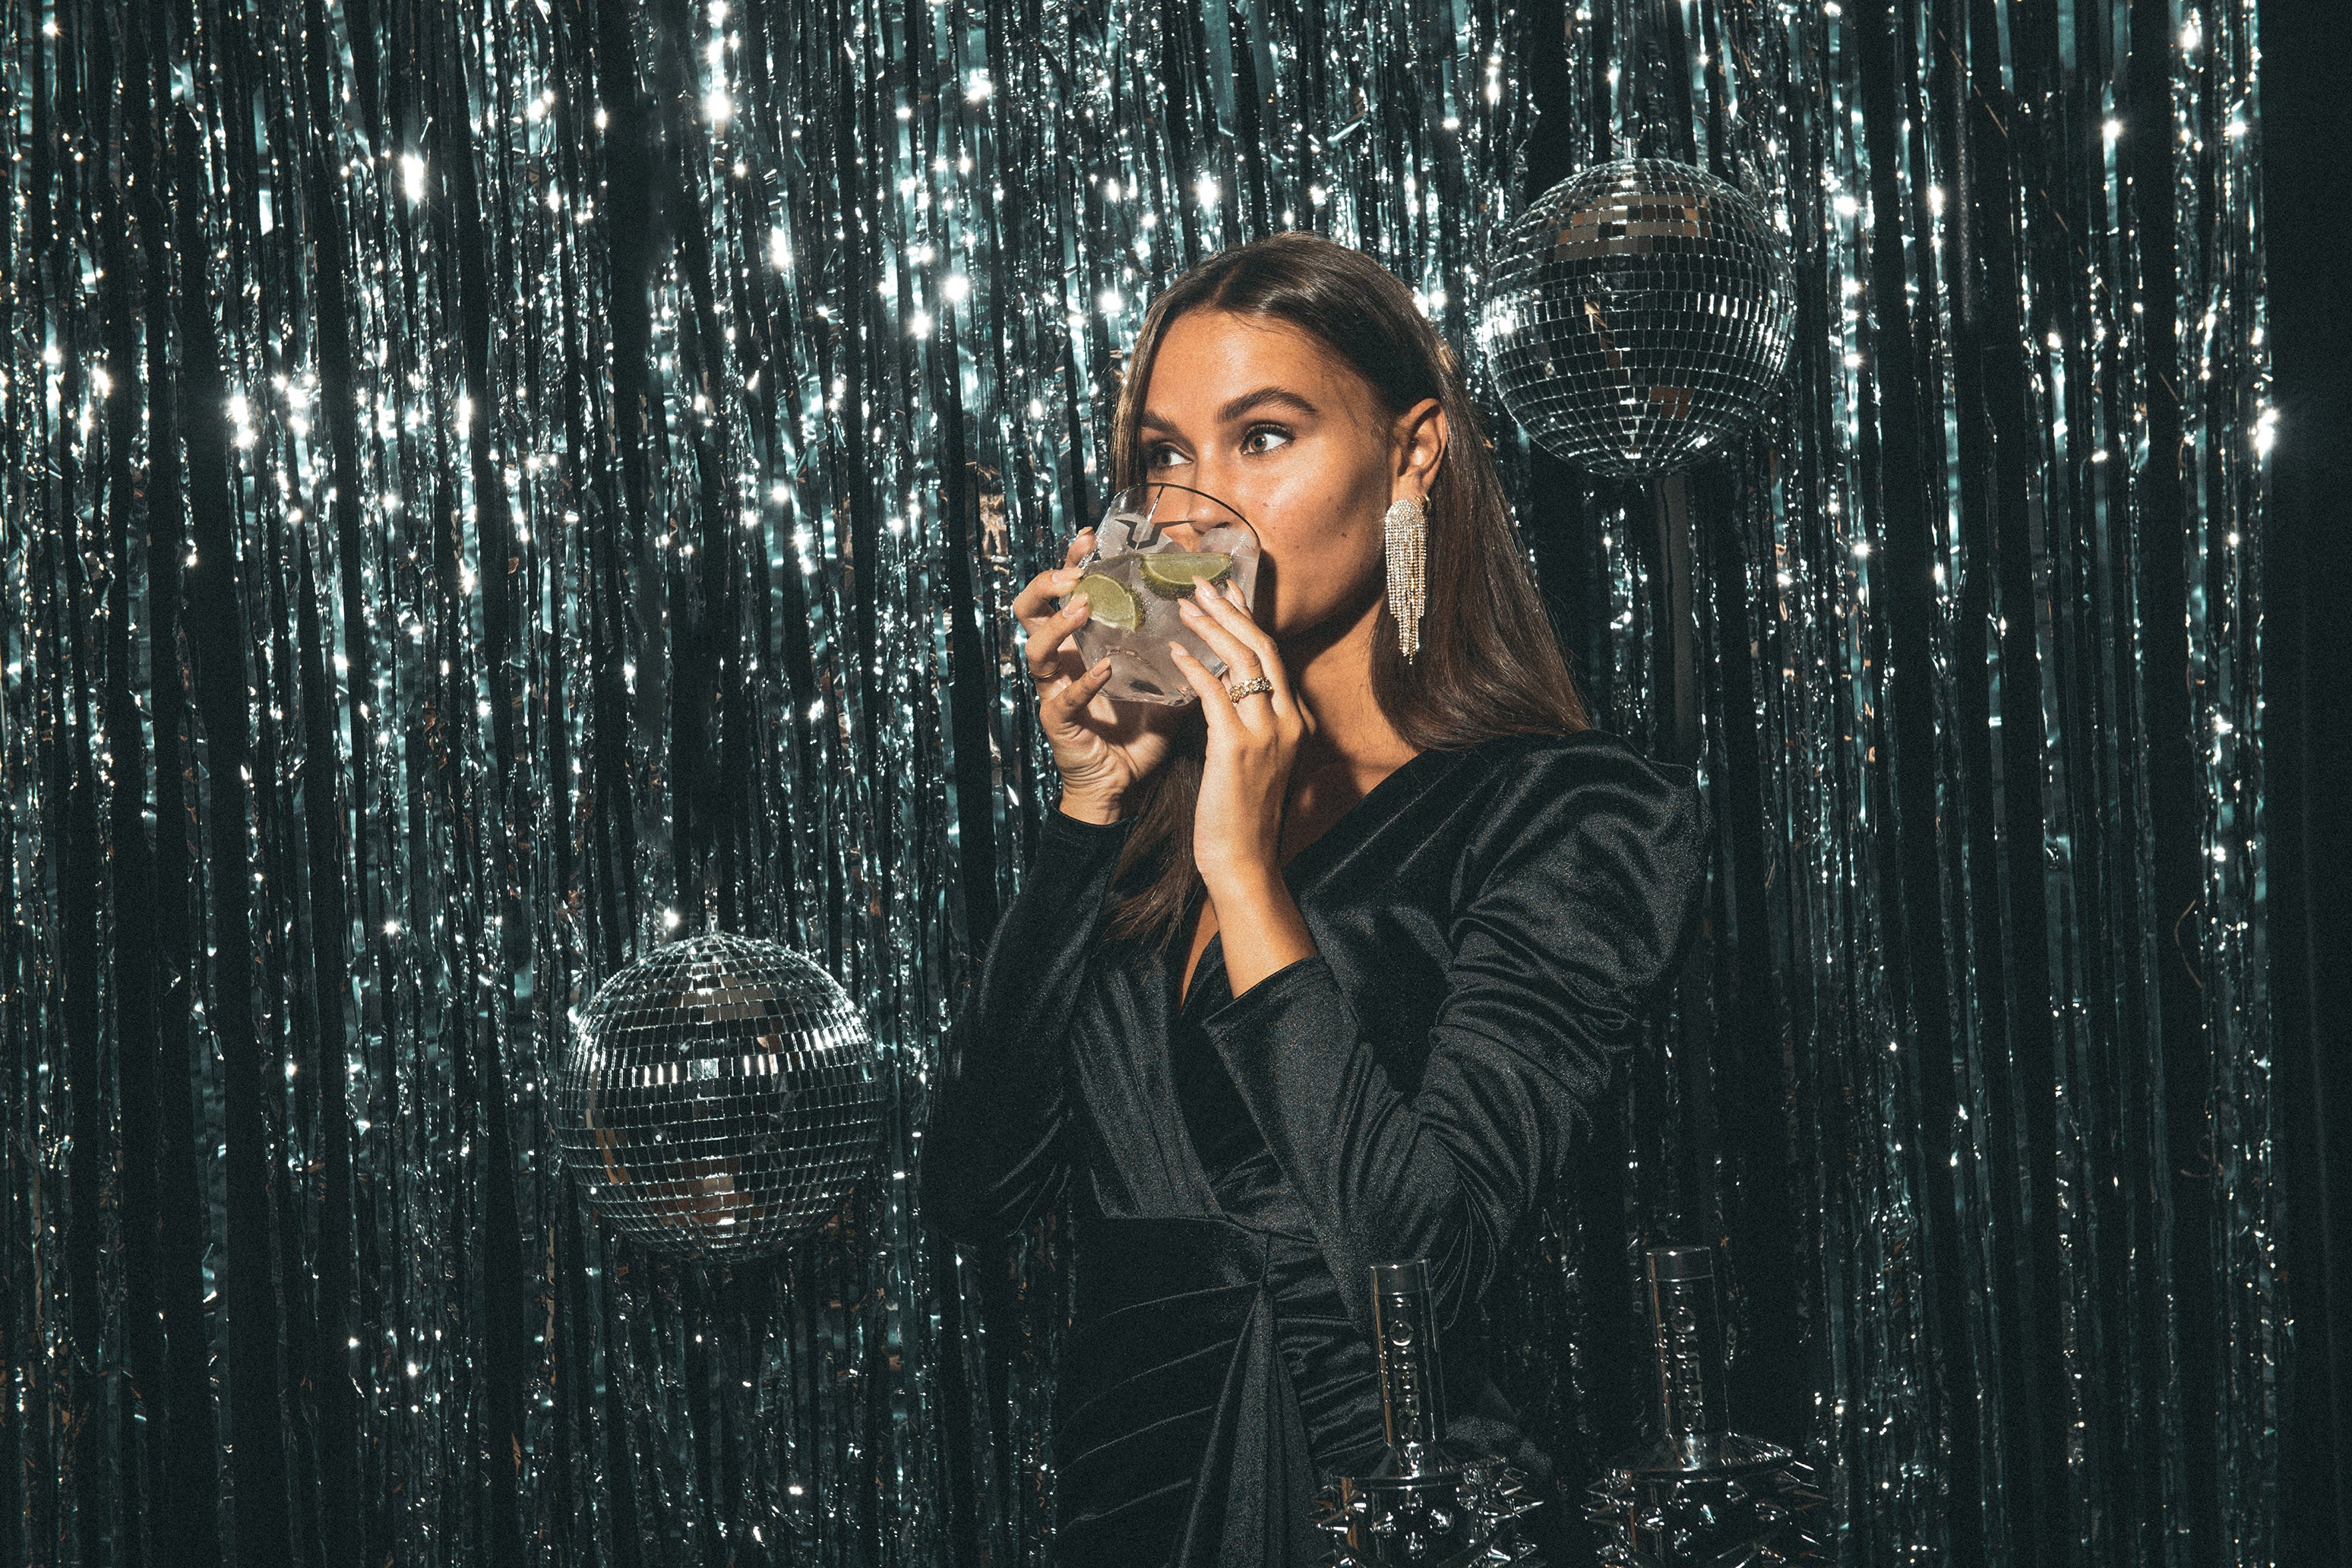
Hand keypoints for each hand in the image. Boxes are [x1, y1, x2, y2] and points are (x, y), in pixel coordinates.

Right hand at [1012, 527, 1180, 811]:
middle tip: (1076, 571)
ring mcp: (1053, 691)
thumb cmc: (1139, 733)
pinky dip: (1083, 681)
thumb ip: (1187, 651)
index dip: (1072, 562)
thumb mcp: (1167, 682)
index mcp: (1082, 645)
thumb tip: (1227, 618)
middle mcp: (1062, 662)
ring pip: (1035, 648)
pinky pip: (1062, 697)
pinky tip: (1104, 669)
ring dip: (1060, 625)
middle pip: (1030, 610)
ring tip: (1084, 608)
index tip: (1089, 535)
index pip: (1066, 593)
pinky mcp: (1058, 722)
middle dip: (1048, 584)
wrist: (1123, 786)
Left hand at [1167, 579, 1317, 885]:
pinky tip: (1176, 652)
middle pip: (1262, 649)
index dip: (1250, 621)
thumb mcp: (1257, 759)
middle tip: (1204, 584)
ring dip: (1211, 629)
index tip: (1229, 595)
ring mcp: (1265, 734)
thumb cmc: (1242, 813)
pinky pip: (1214, 693)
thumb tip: (1224, 684)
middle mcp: (1287, 722)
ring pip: (1241, 663)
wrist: (1243, 858)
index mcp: (1295, 722)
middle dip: (1232, 612)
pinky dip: (1195, 667)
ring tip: (1185, 607)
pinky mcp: (1236, 747)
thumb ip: (1248, 721)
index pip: (1273, 658)